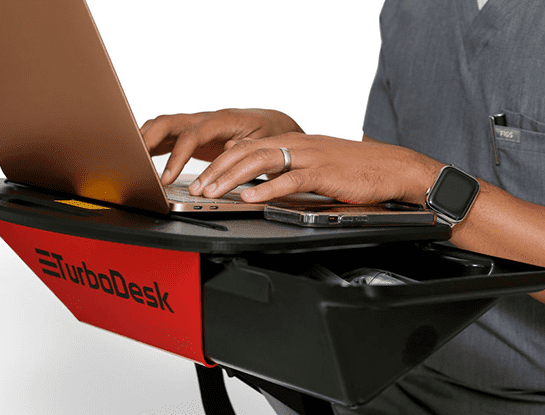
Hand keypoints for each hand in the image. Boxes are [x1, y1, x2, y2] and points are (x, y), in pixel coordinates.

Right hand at [140, 109, 302, 183]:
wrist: (272, 125)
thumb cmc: (268, 133)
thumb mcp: (263, 142)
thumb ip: (244, 147)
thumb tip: (229, 148)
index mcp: (222, 120)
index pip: (192, 135)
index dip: (177, 156)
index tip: (166, 178)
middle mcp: (205, 119)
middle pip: (168, 123)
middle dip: (147, 141)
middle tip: (135, 163)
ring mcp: (196, 125)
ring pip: (162, 126)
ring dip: (144, 140)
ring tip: (130, 160)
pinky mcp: (192, 134)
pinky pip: (166, 136)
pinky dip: (150, 145)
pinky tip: (139, 158)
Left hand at [188, 133, 443, 204]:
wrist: (392, 166)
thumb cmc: (354, 168)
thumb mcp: (315, 162)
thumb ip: (288, 167)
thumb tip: (262, 179)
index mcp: (292, 141)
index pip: (247, 146)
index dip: (221, 162)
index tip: (202, 178)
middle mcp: (297, 143)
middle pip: (246, 151)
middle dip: (217, 170)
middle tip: (197, 188)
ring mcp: (310, 156)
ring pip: (261, 161)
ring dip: (233, 178)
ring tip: (213, 191)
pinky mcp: (324, 173)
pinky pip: (290, 179)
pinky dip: (267, 189)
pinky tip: (251, 198)